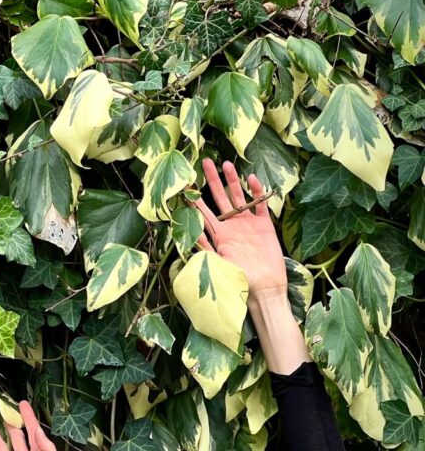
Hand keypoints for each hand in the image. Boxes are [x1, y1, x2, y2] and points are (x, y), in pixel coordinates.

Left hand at [189, 159, 286, 302]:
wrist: (265, 288)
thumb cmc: (239, 280)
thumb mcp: (218, 265)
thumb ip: (205, 249)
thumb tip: (188, 235)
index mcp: (218, 235)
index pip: (203, 212)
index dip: (194, 198)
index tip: (186, 183)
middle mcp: (231, 226)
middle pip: (219, 198)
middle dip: (212, 180)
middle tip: (206, 162)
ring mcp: (248, 224)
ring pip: (238, 197)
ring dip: (233, 181)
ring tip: (227, 164)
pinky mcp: (264, 225)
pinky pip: (260, 204)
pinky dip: (256, 192)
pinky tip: (251, 179)